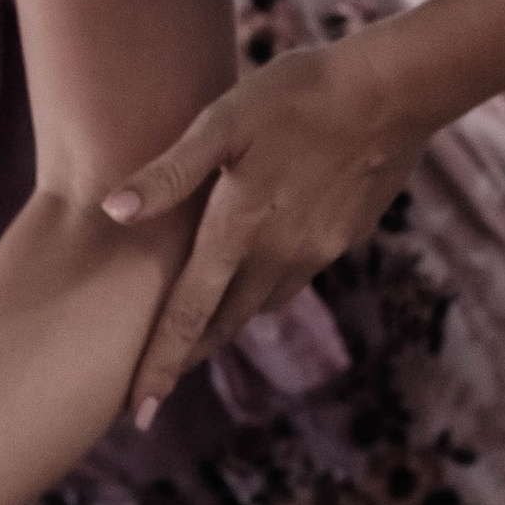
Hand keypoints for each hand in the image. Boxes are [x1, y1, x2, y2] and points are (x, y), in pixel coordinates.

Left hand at [101, 17, 438, 418]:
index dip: (159, 366)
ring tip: (196, 336)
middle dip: (186, 356)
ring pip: (259, 306)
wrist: (393, 91)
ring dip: (225, 324)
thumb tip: (112, 211)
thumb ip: (170, 172)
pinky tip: (257, 273)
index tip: (137, 413)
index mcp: (238, 232)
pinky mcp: (344, 240)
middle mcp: (277, 257)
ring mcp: (315, 253)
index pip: (186, 316)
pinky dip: (264, 290)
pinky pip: (294, 279)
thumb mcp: (223, 121)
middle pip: (221, 324)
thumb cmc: (297, 95)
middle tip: (154, 386)